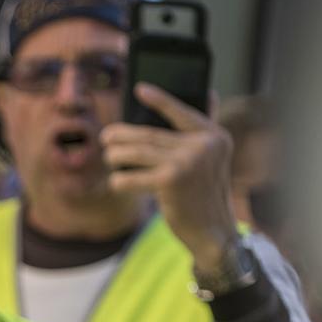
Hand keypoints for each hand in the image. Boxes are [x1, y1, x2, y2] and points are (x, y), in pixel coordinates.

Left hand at [101, 83, 236, 272]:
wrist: (213, 232)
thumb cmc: (204, 195)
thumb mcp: (209, 161)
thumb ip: (200, 134)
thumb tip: (206, 95)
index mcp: (214, 136)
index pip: (182, 111)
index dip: (160, 99)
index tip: (140, 89)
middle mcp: (203, 145)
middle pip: (151, 135)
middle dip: (123, 135)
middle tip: (106, 137)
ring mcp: (188, 162)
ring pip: (138, 152)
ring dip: (117, 155)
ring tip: (108, 157)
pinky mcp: (171, 181)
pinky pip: (134, 176)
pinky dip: (121, 180)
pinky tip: (115, 183)